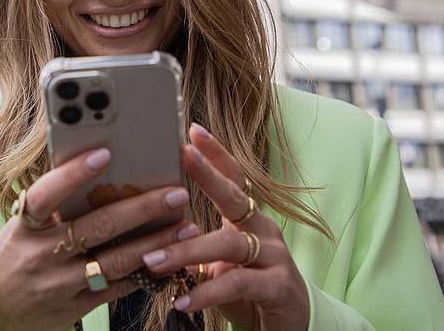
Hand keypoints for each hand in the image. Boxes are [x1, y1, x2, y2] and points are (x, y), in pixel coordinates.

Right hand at [0, 147, 197, 330]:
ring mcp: (60, 285)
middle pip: (96, 228)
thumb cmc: (16, 255)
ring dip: (156, 244)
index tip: (104, 153)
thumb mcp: (22, 228)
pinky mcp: (77, 307)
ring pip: (116, 261)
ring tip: (187, 227)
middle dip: (141, 208)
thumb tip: (102, 169)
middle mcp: (41, 256)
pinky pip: (118, 289)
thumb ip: (54, 206)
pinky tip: (172, 259)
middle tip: (176, 193)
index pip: (46, 195)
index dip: (73, 174)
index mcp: (24, 228)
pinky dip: (147, 273)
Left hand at [142, 124, 308, 330]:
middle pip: (234, 196)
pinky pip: (237, 283)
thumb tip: (152, 232)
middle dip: (207, 175)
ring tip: (154, 261)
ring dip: (187, 251)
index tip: (193, 131)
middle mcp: (263, 230)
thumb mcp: (220, 263)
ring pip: (228, 244)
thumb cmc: (249, 289)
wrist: (290, 324)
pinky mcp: (277, 286)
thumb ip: (196, 245)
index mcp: (247, 219)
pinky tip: (184, 300)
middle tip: (183, 156)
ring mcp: (273, 256)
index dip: (216, 153)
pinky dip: (208, 291)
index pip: (234, 178)